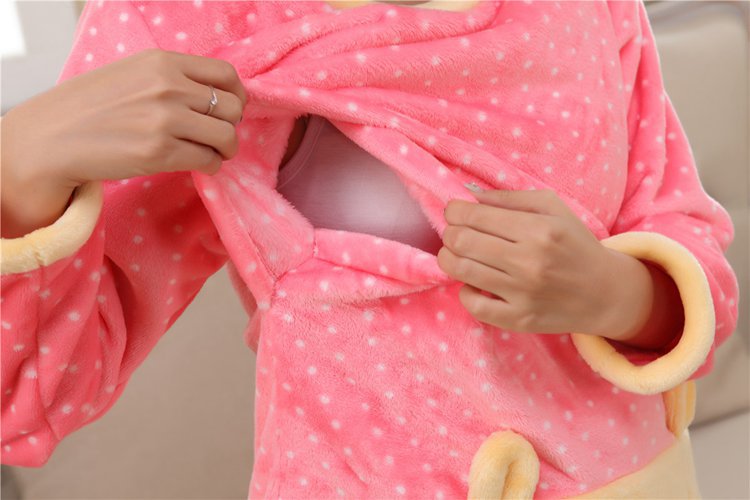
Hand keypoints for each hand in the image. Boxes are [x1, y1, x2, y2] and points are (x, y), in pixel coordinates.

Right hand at [4, 48, 246, 190]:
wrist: (53, 137)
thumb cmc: (91, 107)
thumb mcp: (132, 73)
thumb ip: (172, 78)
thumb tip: (215, 96)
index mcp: (163, 63)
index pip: (226, 75)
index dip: (237, 96)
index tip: (231, 110)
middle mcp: (168, 87)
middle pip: (232, 108)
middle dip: (231, 125)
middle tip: (217, 136)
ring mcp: (165, 120)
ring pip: (226, 137)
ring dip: (226, 149)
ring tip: (213, 153)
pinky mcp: (160, 153)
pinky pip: (209, 161)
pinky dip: (212, 166)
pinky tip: (200, 165)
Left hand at [438, 187, 616, 334]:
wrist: (605, 292)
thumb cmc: (575, 244)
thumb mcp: (552, 209)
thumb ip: (509, 198)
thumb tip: (469, 194)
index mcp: (538, 229)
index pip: (474, 215)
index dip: (454, 211)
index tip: (454, 212)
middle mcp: (529, 261)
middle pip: (461, 241)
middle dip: (449, 233)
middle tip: (455, 233)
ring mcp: (523, 293)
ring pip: (461, 270)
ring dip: (449, 258)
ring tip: (457, 254)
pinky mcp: (519, 319)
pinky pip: (473, 305)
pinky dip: (464, 292)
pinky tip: (473, 283)